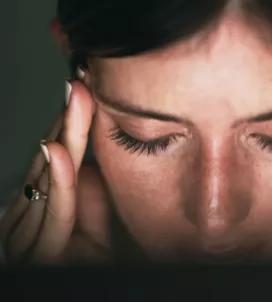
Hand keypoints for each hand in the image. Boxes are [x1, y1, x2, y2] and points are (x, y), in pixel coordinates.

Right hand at [0, 80, 94, 263]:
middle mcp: (32, 209)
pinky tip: (57, 150)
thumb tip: (86, 155)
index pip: (58, 154)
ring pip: (48, 177)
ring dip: (63, 137)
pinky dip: (58, 182)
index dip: (70, 123)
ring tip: (75, 101)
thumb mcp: (93, 208)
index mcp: (45, 197)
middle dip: (68, 121)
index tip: (83, 92)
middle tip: (79, 86)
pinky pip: (55, 213)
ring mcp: (29, 229)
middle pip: (52, 158)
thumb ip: (89, 184)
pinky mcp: (40, 251)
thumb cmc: (90, 245)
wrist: (88, 276)